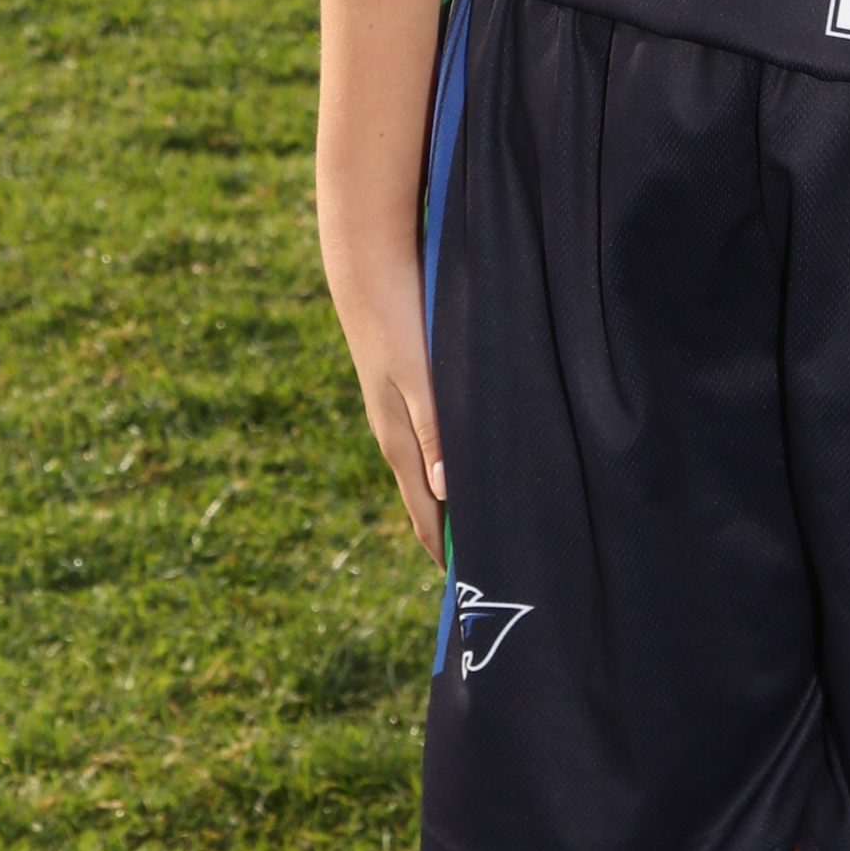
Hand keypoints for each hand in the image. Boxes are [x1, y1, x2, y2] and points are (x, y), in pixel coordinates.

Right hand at [335, 266, 448, 567]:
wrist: (367, 267)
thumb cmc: (399, 319)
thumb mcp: (420, 375)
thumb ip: (434, 429)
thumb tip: (445, 490)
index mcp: (399, 437)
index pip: (423, 508)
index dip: (442, 545)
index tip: (463, 582)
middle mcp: (395, 431)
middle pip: (424, 495)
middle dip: (449, 530)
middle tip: (482, 561)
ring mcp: (396, 408)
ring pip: (425, 466)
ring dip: (448, 496)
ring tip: (476, 521)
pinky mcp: (403, 385)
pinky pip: (426, 438)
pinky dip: (445, 460)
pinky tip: (461, 457)